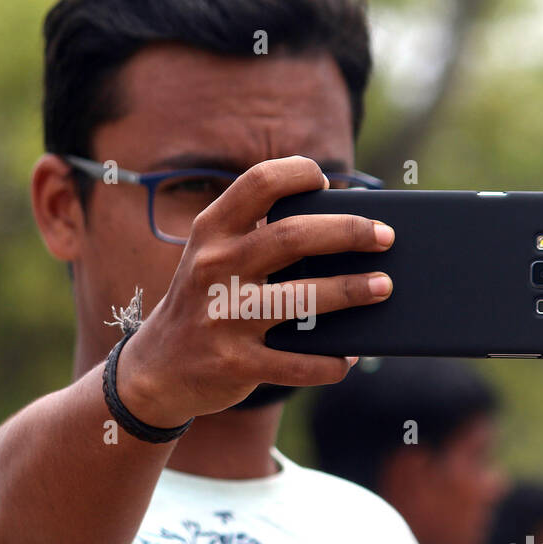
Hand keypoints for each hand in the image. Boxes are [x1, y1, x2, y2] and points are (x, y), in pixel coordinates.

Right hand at [117, 156, 393, 425]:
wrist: (156, 370)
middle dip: (348, 232)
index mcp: (211, 231)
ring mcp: (223, 317)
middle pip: (292, 236)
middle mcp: (214, 268)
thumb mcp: (214, 259)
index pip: (259, 182)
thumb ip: (259, 238)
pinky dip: (330, 362)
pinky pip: (296, 364)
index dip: (300, 173)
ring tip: (384, 287)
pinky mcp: (234, 363)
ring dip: (350, 291)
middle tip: (385, 236)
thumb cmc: (207, 303)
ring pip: (301, 299)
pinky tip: (348, 358)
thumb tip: (345, 232)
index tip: (329, 183)